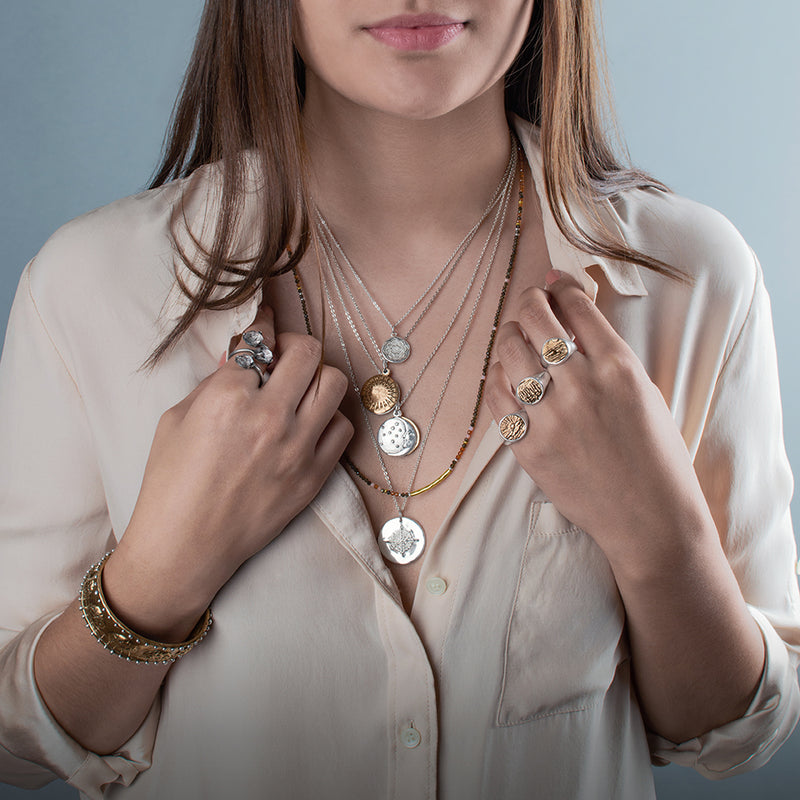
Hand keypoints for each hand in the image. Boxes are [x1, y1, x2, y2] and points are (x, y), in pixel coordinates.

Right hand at [104, 306, 353, 637]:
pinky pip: (342, 427)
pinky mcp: (314, 475)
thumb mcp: (176, 418)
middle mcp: (269, 416)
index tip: (265, 323)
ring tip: (300, 388)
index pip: (259, 340)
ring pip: (335, 383)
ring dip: (318, 376)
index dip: (261, 326)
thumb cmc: (171, 483)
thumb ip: (215, 383)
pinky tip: (309, 423)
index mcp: (228, 396)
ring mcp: (298, 446)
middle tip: (283, 354)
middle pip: (307, 351)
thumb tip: (246, 361)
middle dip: (294, 344)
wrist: (186, 547)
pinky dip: (329, 417)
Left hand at [485, 270, 716, 575]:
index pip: (576, 304)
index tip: (554, 286)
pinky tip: (507, 374)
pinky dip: (497, 376)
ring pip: (508, 350)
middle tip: (532, 305)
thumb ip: (607, 351)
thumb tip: (573, 308)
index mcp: (619, 367)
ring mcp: (551, 417)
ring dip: (510, 335)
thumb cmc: (655, 454)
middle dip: (529, 301)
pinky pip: (496, 395)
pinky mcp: (528, 446)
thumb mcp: (644, 391)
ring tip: (518, 338)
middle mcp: (581, 386)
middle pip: (535, 318)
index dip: (560, 287)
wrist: (648, 518)